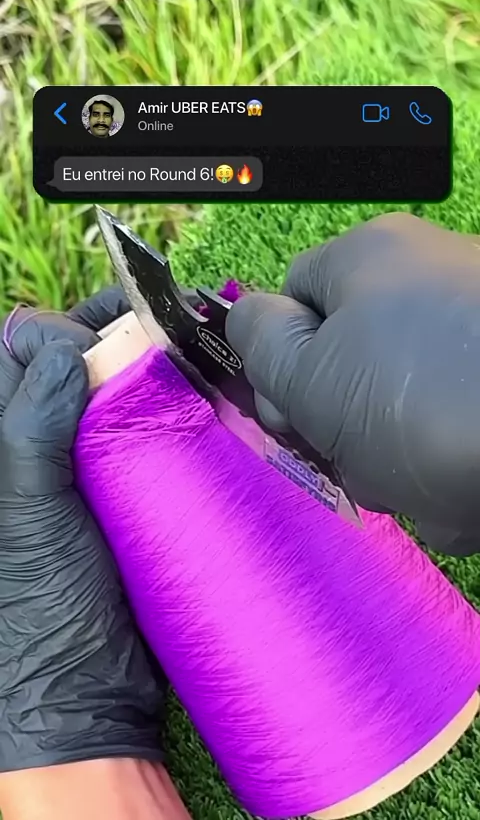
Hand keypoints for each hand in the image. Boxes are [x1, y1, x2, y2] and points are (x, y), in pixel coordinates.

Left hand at [0, 288, 166, 771]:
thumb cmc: (39, 607)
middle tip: (167, 316)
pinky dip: (174, 403)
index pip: (18, 348)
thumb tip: (62, 349)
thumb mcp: (25, 512)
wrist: (88, 693)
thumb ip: (31, 425)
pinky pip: (148, 430)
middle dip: (114, 329)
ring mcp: (87, 467)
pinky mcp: (131, 491)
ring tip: (194, 342)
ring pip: (113, 388)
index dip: (59, 333)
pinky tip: (206, 389)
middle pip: (70, 359)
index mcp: (3, 444)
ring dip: (151, 358)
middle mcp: (39, 445)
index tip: (105, 342)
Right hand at [226, 213, 479, 555]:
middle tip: (360, 461)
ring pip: (403, 404)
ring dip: (398, 457)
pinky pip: (455, 423)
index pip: (291, 298)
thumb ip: (262, 345)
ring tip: (423, 484)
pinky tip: (463, 492)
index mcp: (368, 259)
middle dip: (344, 424)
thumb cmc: (424, 402)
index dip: (280, 363)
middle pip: (350, 358)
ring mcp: (472, 330)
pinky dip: (452, 463)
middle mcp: (427, 278)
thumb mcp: (312, 379)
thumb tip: (251, 318)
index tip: (291, 418)